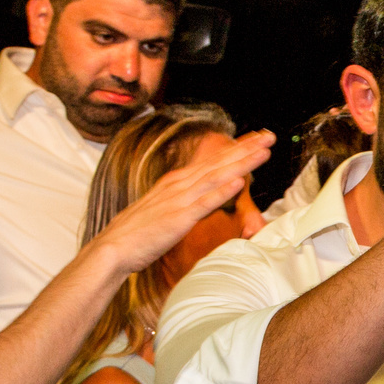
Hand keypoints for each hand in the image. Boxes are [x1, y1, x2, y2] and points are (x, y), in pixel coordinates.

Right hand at [88, 130, 275, 275]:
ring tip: (263, 151)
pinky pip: (203, 203)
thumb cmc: (139, 232)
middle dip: (246, 148)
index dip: (236, 149)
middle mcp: (180, 185)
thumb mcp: (165, 209)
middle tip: (269, 135)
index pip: (212, 161)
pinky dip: (221, 191)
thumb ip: (185, 201)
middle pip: (219, 162)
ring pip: (216, 176)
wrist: (113, 248)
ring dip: (241, 163)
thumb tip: (203, 198)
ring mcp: (180, 200)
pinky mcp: (178, 218)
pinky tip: (238, 183)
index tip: (256, 138)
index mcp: (177, 182)